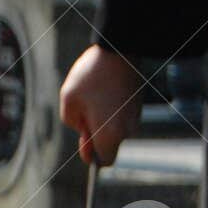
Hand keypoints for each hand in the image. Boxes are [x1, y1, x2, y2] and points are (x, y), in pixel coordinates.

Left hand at [60, 45, 144, 165]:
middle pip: (111, 145)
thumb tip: (85, 129)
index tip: (83, 137)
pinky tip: (105, 91)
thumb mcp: (69, 100)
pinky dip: (113, 110)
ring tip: (96, 96)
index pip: (104, 161)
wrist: (120, 46)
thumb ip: (72, 122)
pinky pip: (123, 116)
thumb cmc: (91, 75)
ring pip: (117, 129)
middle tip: (86, 114)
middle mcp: (128, 129)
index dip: (91, 154)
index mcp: (110, 135)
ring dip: (105, 121)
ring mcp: (136, 115)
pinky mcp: (138, 102)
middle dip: (97, 135)